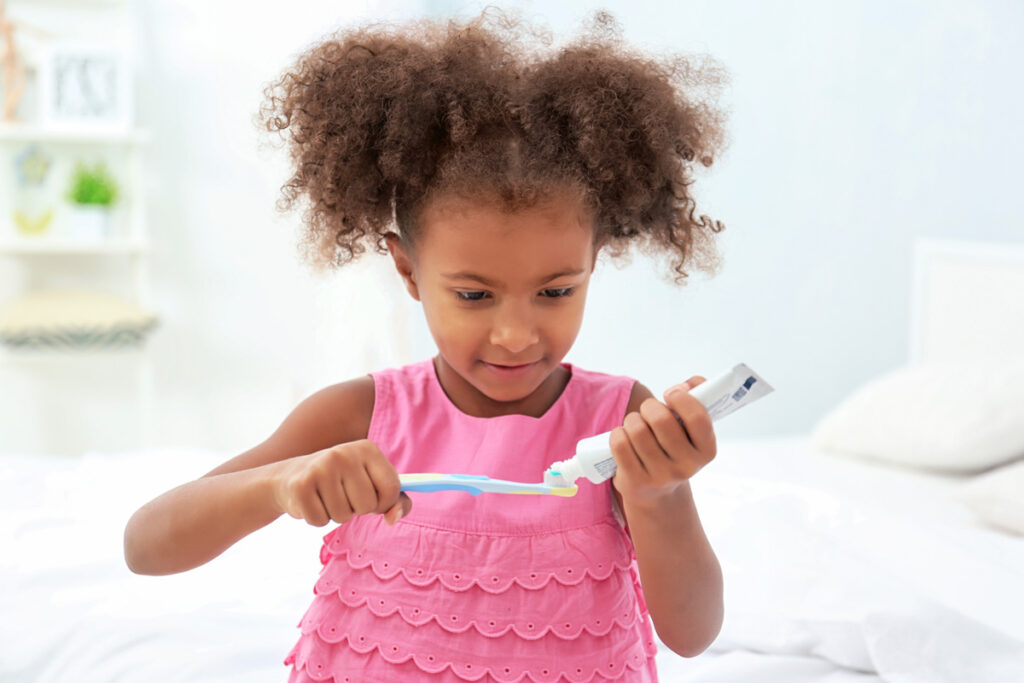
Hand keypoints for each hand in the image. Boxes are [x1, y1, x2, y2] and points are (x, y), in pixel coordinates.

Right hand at [270, 439, 411, 526]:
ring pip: (343, 516)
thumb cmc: (340, 482)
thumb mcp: (371, 483)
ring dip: (335, 514)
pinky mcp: (300, 485)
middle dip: (357, 509)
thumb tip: (393, 518)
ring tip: (325, 496)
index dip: (384, 503)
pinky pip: (320, 521)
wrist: (290, 476)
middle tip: (342, 495)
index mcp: (367, 449)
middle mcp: (344, 453)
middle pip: (367, 505)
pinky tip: (311, 501)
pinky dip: (317, 518)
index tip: (372, 498)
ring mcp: (321, 467)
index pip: (391, 488)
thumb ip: (394, 500)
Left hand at [610, 377, 716, 507]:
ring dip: (632, 419)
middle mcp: (687, 466)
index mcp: (706, 450)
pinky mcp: (636, 480)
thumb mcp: (692, 429)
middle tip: (649, 410)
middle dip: (650, 406)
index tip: (670, 394)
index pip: (697, 417)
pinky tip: (624, 437)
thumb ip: (698, 395)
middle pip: (661, 420)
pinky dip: (618, 433)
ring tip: (636, 425)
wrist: (657, 492)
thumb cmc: (674, 447)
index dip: (681, 398)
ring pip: (637, 430)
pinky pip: (619, 444)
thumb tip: (686, 385)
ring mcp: (661, 476)